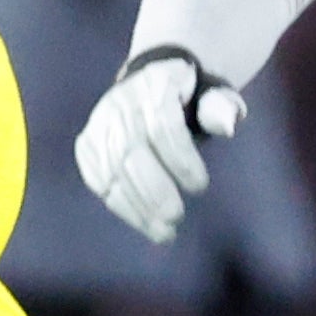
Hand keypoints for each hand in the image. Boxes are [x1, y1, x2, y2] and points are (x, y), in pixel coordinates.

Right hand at [75, 50, 241, 244]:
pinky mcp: (87, 145)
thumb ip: (221, 107)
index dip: (179, 158)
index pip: (161, 123)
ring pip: (112, 169)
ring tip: (164, 232)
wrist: (147, 84)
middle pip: (131, 149)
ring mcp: (98, 124)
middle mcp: (119, 101)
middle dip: (154, 188)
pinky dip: (121, 205)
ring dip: (137, 206)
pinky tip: (143, 223)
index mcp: (154, 82)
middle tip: (176, 217)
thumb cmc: (188, 98)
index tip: (201, 186)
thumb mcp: (211, 93)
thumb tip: (228, 126)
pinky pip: (98, 179)